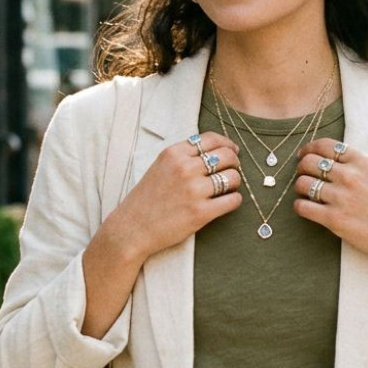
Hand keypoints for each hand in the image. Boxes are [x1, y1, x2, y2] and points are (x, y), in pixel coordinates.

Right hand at [104, 132, 242, 260]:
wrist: (132, 228)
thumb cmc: (147, 198)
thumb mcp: (160, 166)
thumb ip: (184, 156)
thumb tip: (217, 150)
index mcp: (175, 154)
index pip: (212, 139)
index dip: (227, 144)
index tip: (232, 151)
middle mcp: (185, 168)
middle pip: (226, 156)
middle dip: (234, 163)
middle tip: (232, 171)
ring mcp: (193, 191)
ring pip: (233, 177)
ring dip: (235, 182)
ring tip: (227, 189)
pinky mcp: (200, 213)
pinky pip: (233, 200)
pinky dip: (234, 200)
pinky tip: (227, 202)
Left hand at [291, 139, 367, 264]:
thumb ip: (355, 165)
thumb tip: (328, 159)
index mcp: (361, 161)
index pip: (324, 145)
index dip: (309, 149)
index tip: (304, 155)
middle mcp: (350, 176)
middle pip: (309, 162)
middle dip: (301, 167)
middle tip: (302, 174)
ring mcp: (340, 197)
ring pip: (302, 183)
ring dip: (299, 188)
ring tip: (306, 193)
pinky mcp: (333, 219)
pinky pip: (302, 206)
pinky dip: (299, 206)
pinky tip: (305, 208)